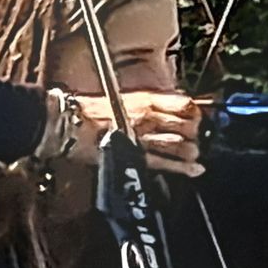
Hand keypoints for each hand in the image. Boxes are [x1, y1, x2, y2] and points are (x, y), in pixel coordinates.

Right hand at [73, 91, 204, 177]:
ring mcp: (143, 136)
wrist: (68, 124)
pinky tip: (195, 169)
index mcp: (146, 99)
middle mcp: (149, 116)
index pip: (185, 104)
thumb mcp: (123, 98)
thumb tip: (168, 108)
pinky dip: (183, 168)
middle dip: (196, 133)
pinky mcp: (134, 155)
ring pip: (181, 144)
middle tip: (196, 138)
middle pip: (188, 124)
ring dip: (191, 150)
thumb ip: (147, 104)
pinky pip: (165, 162)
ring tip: (193, 153)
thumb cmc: (89, 111)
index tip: (199, 118)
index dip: (196, 112)